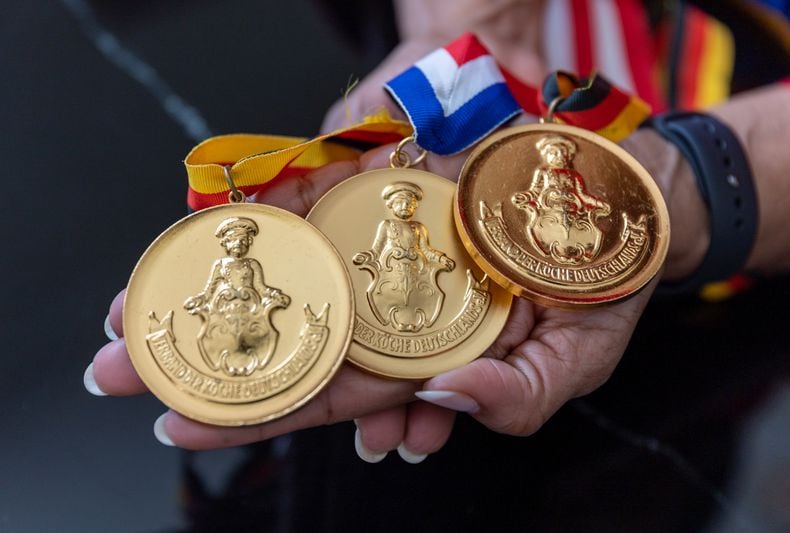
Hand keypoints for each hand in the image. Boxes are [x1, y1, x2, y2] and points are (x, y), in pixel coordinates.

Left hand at [88, 142, 656, 463]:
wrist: (612, 184)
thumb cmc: (598, 277)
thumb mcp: (577, 355)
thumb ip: (517, 396)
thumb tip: (446, 400)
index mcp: (422, 353)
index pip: (333, 389)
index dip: (261, 407)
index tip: (185, 418)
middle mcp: (388, 298)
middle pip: (285, 333)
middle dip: (202, 357)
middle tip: (117, 373)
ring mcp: (376, 235)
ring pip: (282, 266)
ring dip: (207, 286)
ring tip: (127, 314)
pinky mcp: (374, 175)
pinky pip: (304, 191)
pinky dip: (250, 209)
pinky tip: (194, 233)